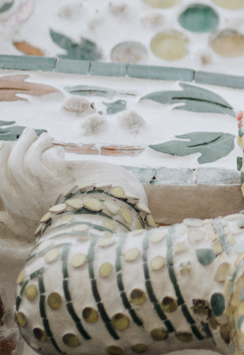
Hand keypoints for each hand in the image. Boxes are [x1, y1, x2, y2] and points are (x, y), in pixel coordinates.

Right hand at [0, 129, 146, 241]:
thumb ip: (45, 196)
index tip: (6, 149)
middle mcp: (29, 209)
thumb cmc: (96, 210)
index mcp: (27, 219)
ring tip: (43, 136)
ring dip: (29, 143)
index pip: (3, 190)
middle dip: (13, 150)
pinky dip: (44, 147)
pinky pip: (39, 158)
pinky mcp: (58, 179)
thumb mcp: (62, 208)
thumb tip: (37, 169)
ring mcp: (42, 194)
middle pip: (8, 174)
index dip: (2, 166)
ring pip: (20, 163)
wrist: (120, 214)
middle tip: (26, 134)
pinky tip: (55, 147)